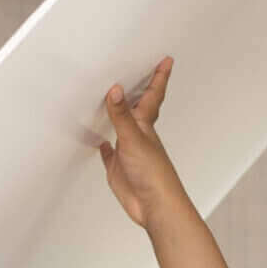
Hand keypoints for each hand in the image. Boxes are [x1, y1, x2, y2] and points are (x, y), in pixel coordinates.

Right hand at [99, 58, 189, 227]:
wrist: (155, 206)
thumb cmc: (153, 174)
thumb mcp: (134, 139)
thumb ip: (121, 115)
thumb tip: (114, 90)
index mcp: (145, 126)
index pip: (153, 95)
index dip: (159, 77)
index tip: (166, 60)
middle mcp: (137, 136)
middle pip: (138, 108)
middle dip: (140, 90)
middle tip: (141, 73)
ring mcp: (127, 152)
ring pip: (121, 128)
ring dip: (117, 115)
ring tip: (111, 100)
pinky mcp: (118, 168)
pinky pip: (109, 154)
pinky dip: (104, 146)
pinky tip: (100, 142)